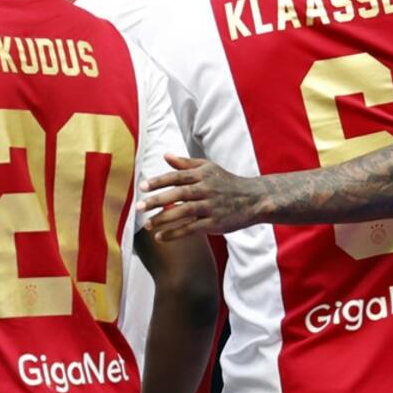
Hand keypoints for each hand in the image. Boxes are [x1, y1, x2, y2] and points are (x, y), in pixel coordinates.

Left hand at [137, 155, 269, 240]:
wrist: (254, 199)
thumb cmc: (227, 182)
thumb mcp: (209, 168)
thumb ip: (186, 163)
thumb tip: (164, 155)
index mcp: (203, 175)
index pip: (177, 177)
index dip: (159, 181)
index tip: (143, 187)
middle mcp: (207, 189)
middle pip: (179, 193)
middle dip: (158, 200)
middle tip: (139, 207)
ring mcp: (212, 206)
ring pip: (184, 211)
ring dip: (164, 219)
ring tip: (147, 224)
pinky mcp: (215, 223)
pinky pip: (192, 228)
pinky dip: (175, 233)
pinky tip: (160, 237)